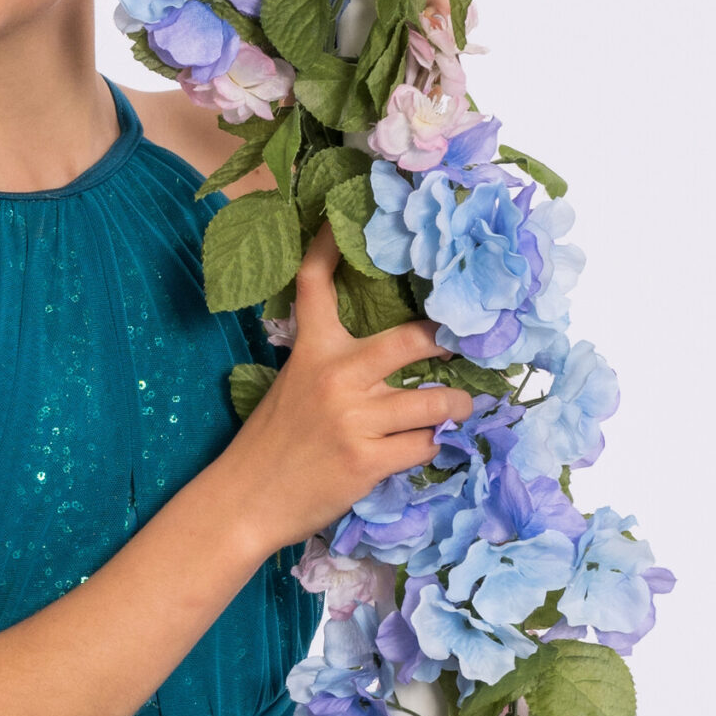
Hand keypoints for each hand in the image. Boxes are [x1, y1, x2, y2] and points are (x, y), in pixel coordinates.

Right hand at [214, 229, 462, 558]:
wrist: (245, 500)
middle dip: (450, 337)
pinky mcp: (368, 460)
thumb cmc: (271, 445)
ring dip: (457, 406)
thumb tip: (388, 362)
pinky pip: (426, 444)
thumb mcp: (293, 389)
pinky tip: (426, 446)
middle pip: (411, 338)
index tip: (340, 215)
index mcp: (312, 352)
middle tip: (470, 339)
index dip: (328, 245)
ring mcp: (354, 419)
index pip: (316, 285)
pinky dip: (433, 446)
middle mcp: (335, 377)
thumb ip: (333, 367)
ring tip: (460, 407)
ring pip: (435, 401)